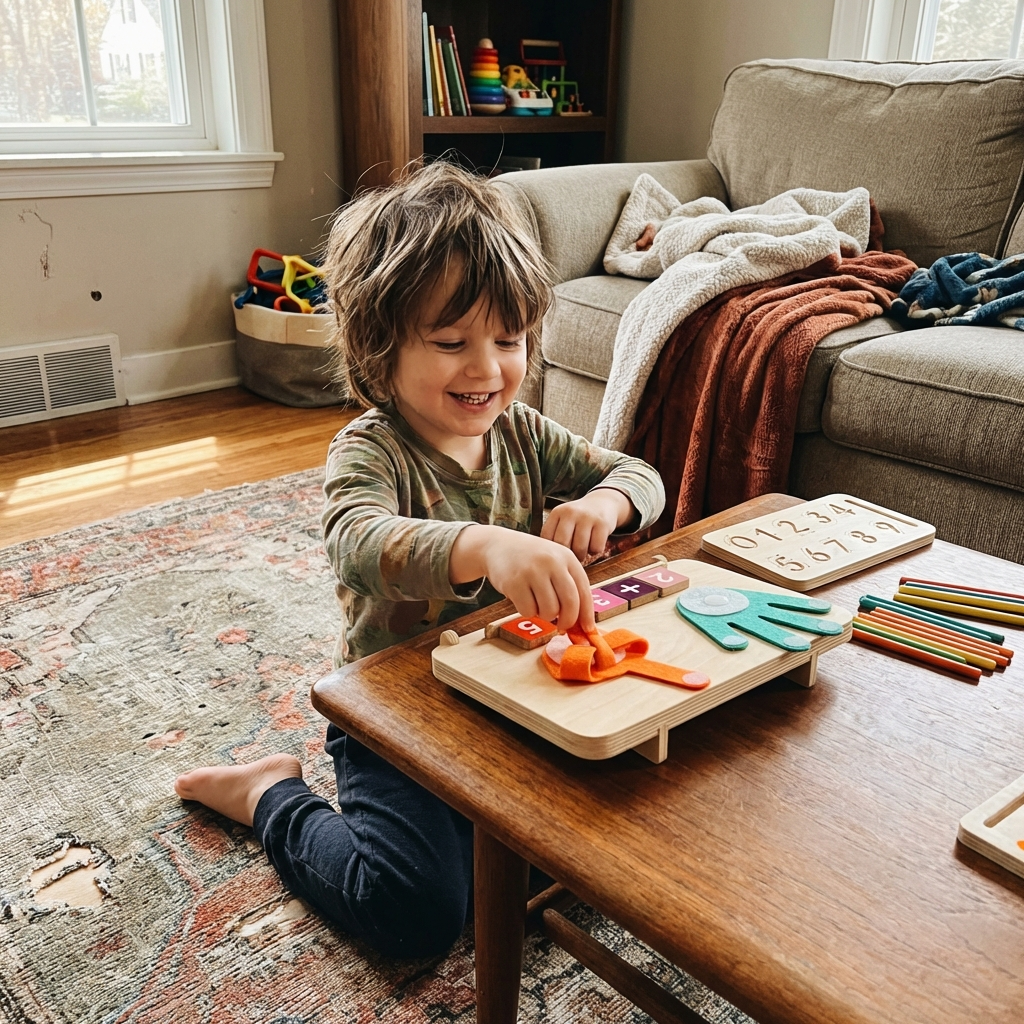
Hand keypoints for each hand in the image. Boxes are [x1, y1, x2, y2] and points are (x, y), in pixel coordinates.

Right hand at [450, 525, 594, 630]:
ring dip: (544, 615)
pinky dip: (527, 611)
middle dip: (567, 621)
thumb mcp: (554, 563)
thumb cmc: (531, 560)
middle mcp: (552, 562)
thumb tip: (582, 622)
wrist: (498, 545)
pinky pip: (528, 611)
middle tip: (561, 626)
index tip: (588, 630)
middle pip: (570, 603)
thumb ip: (568, 586)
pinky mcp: (514, 582)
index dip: (587, 614)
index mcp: (567, 558)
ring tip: (537, 603)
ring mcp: (533, 571)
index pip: (583, 591)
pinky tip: (522, 598)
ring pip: (549, 611)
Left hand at [540, 488, 633, 562]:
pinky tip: (594, 544)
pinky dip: (595, 551)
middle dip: (567, 555)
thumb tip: (549, 559)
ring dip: (582, 555)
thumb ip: (554, 535)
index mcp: (557, 513)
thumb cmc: (579, 518)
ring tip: (582, 551)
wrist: (602, 502)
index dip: (553, 550)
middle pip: (563, 544)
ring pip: (580, 548)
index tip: (558, 553)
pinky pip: (596, 548)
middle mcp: (570, 513)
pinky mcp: (602, 523)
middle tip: (571, 556)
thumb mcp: (563, 520)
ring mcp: (586, 517)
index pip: (547, 537)